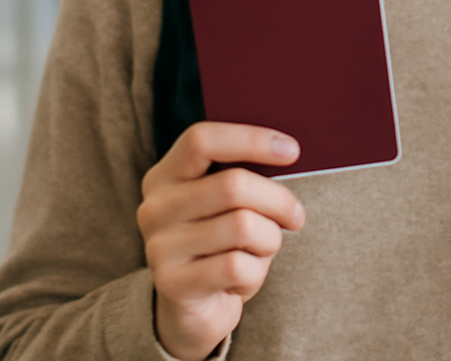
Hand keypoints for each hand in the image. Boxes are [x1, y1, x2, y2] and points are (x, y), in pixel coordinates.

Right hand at [138, 122, 304, 360]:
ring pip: (243, 226)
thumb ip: (241, 179)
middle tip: (295, 216)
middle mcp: (155, 207)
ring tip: (262, 251)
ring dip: (269, 241)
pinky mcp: (172, 284)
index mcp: (165, 176)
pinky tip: (245, 280)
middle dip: (278, 200)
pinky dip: (257, 274)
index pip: (202, 140)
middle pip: (233, 184)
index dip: (250, 139)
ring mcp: (159, 247)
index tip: (292, 151)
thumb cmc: (220, 245)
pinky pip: (238, 267)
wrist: (193, 310)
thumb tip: (287, 155)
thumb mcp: (225, 206)